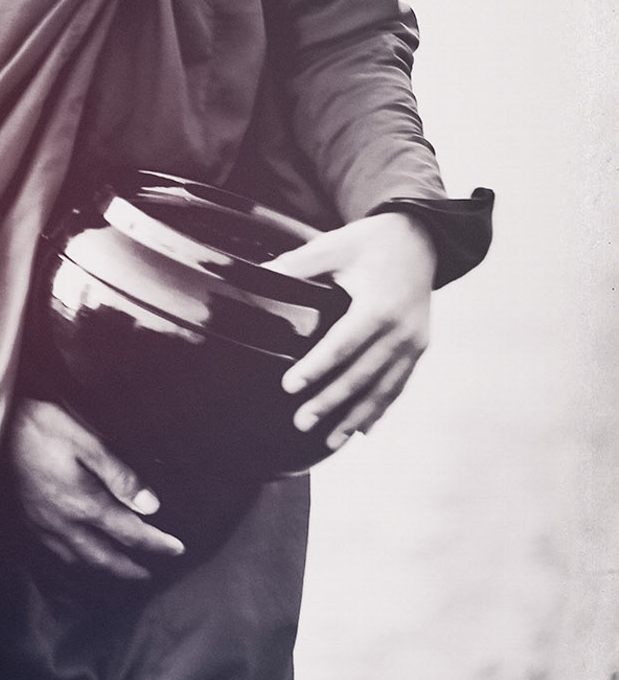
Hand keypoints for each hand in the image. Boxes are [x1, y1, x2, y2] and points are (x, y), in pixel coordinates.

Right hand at [7, 398, 183, 582]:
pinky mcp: (27, 518)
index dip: (155, 543)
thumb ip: (119, 475)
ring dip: (102, 568)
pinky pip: (55, 550)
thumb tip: (150, 505)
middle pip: (103, 556)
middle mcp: (63, 522)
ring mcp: (42, 523)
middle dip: (130, 568)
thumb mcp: (86, 441)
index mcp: (83, 504)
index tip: (177, 549)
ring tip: (118, 570)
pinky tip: (77, 554)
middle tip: (150, 574)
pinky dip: (74, 559)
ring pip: (78, 558)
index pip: (129, 533)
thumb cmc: (41, 425)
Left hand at [272, 210, 437, 449]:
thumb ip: (297, 264)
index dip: (317, 368)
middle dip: (331, 402)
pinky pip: (398, 385)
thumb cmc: (370, 243)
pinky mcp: (419, 348)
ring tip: (330, 441)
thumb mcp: (333, 246)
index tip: (290, 387)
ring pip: (383, 389)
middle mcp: (401, 330)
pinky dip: (380, 409)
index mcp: (378, 306)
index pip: (343, 344)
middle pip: (362, 374)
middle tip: (301, 422)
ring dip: (356, 416)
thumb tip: (258, 275)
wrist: (421, 239)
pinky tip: (362, 430)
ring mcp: (414, 343)